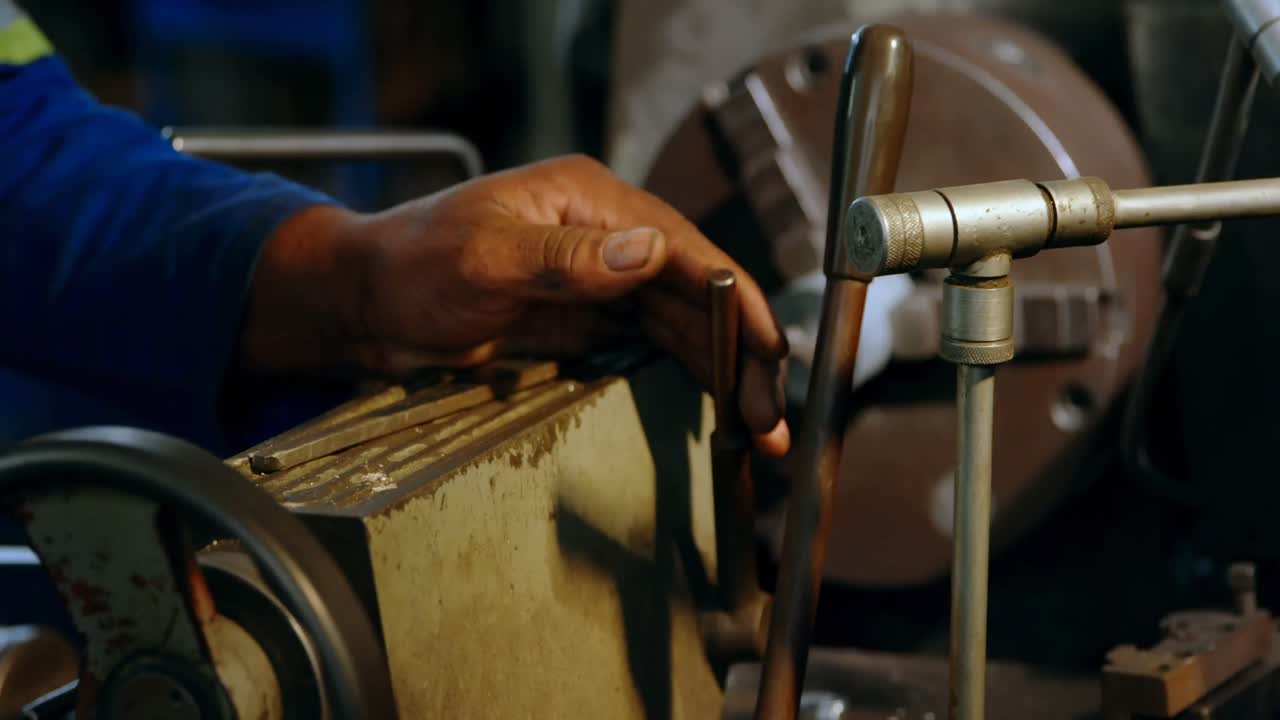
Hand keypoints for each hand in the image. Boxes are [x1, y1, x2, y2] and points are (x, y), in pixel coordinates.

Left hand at [243, 155, 789, 455]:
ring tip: (756, 425)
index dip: (733, 301)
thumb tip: (652, 253)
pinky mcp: (584, 318)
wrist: (365, 303)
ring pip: (679, 324)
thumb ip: (567, 259)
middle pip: (694, 293)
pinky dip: (684, 374)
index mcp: (590, 201)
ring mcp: (597, 279)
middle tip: (770, 413)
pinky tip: (712, 404)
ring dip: (720, 371)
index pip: (684, 251)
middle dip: (739, 351)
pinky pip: (648, 345)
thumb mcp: (483, 258)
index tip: (768, 351)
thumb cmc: (410, 265)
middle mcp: (605, 235)